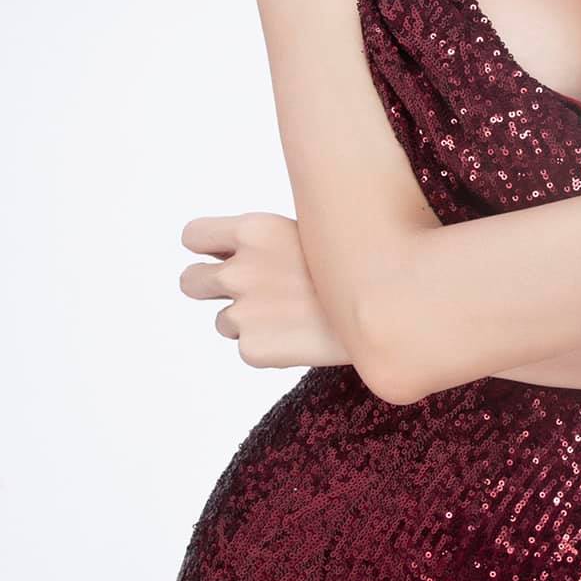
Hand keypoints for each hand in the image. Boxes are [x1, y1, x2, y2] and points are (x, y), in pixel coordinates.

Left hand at [179, 211, 352, 368]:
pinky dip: (270, 348)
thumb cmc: (354, 267)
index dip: (207, 248)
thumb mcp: (309, 232)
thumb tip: (230, 254)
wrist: (390, 310)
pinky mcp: (252, 349)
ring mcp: (242, 313)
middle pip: (190, 281)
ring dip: (248, 321)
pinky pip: (247, 349)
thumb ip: (262, 244)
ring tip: (293, 317)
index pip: (192, 236)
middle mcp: (238, 270)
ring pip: (222, 321)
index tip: (222, 256)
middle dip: (210, 287)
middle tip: (247, 293)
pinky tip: (302, 338)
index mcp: (252, 231)